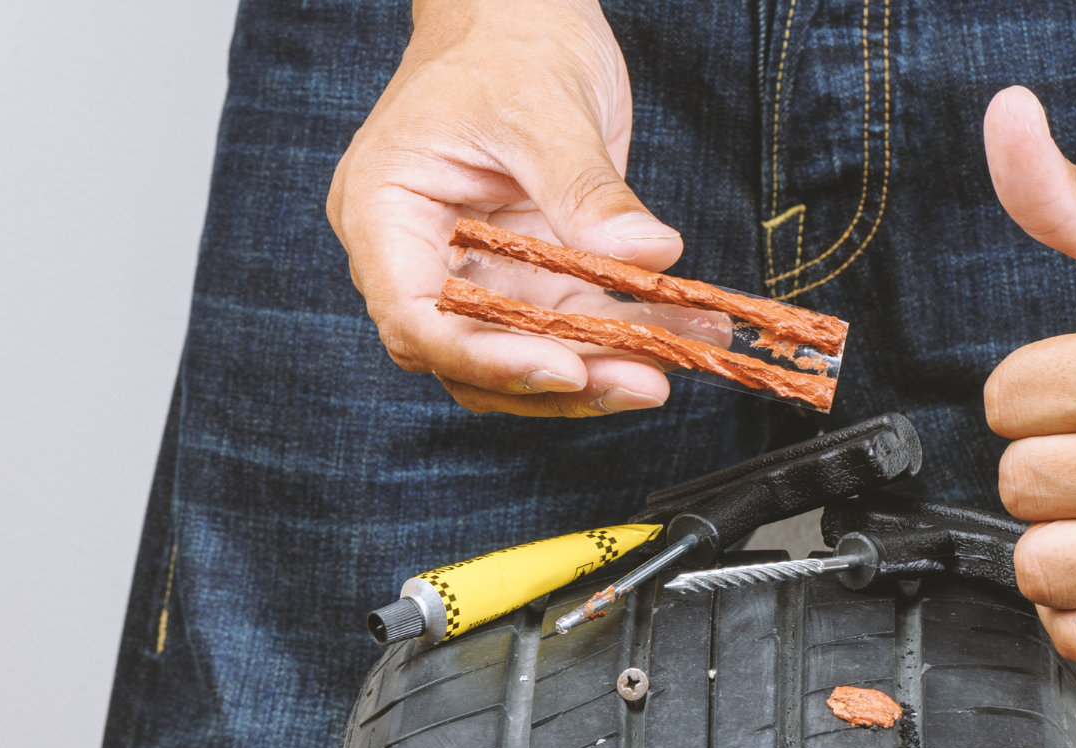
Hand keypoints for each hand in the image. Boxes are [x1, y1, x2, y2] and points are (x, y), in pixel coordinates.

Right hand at [328, 0, 680, 416]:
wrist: (522, 9)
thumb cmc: (506, 39)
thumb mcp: (545, 107)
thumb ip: (587, 190)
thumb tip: (647, 253)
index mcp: (385, 213)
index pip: (419, 320)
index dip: (488, 358)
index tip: (566, 368)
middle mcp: (421, 256)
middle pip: (475, 356)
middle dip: (564, 377)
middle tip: (647, 382)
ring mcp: (478, 270)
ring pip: (530, 353)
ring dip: (606, 367)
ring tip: (683, 358)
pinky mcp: (531, 273)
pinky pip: (574, 323)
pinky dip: (629, 334)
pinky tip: (689, 330)